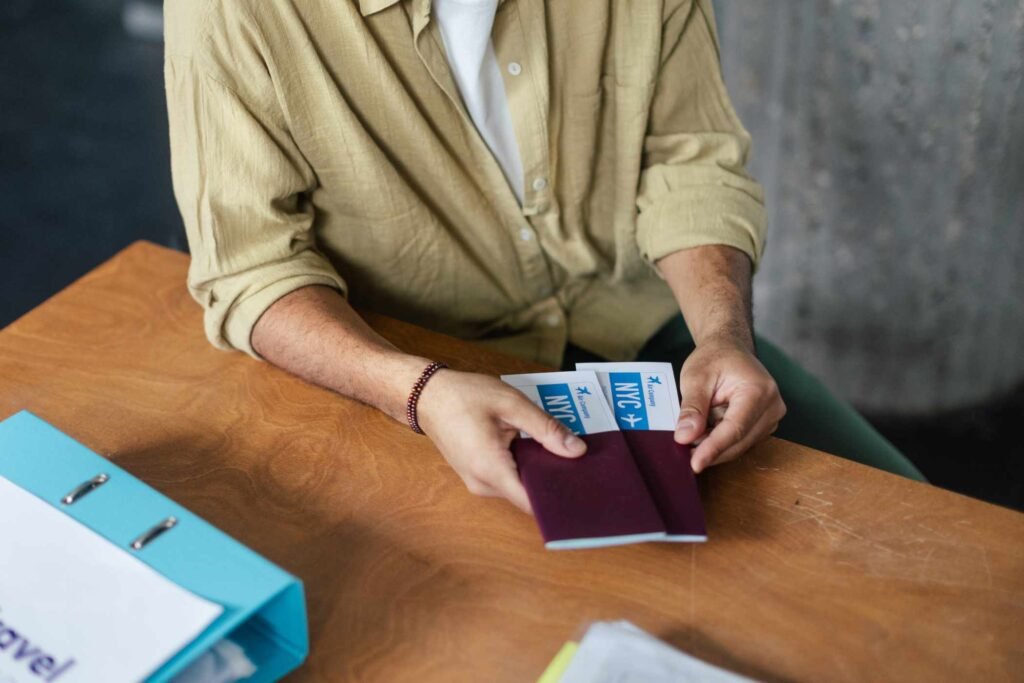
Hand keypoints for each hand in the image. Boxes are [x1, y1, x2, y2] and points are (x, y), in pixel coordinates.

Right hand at [416, 369, 586, 512]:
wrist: (427, 396)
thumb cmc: (464, 395)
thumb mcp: (511, 404)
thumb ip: (546, 429)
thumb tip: (578, 451)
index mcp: (491, 469)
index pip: (533, 503)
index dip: (560, 498)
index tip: (585, 487)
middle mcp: (484, 485)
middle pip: (529, 495)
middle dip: (555, 480)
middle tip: (583, 461)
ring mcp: (479, 483)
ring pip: (520, 487)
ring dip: (539, 472)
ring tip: (561, 449)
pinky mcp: (478, 477)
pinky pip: (509, 479)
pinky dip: (525, 467)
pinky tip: (538, 449)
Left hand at [673, 342, 785, 472]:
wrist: (728, 349)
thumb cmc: (714, 358)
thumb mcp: (696, 378)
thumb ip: (692, 407)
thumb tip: (686, 436)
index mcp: (759, 391)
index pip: (735, 428)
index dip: (713, 448)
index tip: (695, 463)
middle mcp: (772, 407)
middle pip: (739, 441)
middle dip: (710, 449)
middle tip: (682, 451)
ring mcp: (771, 418)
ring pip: (739, 445)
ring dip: (714, 445)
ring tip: (692, 433)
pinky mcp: (763, 425)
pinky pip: (740, 441)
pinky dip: (720, 440)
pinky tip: (704, 433)